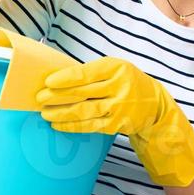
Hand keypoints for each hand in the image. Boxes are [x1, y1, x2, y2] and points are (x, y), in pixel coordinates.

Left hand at [37, 55, 193, 187]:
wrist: (153, 103)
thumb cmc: (126, 81)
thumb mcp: (114, 68)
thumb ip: (91, 73)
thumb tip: (58, 81)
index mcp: (115, 68)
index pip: (85, 74)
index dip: (65, 79)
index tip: (48, 82)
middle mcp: (118, 88)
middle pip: (82, 93)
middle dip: (57, 96)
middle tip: (39, 98)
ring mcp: (118, 108)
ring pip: (84, 112)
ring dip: (61, 113)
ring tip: (45, 113)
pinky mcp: (116, 125)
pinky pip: (89, 126)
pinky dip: (71, 126)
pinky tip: (58, 124)